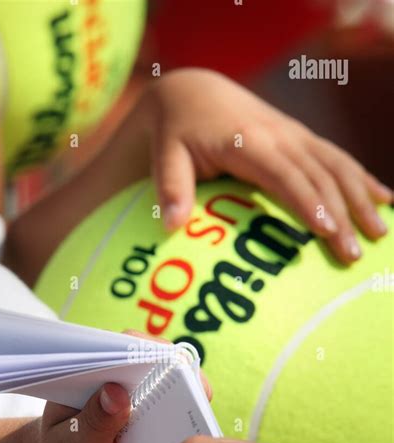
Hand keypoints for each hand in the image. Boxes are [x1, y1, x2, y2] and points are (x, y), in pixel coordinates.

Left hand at [143, 68, 391, 263]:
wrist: (194, 94)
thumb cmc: (176, 133)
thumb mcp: (165, 156)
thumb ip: (169, 187)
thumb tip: (171, 224)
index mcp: (249, 142)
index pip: (285, 175)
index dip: (308, 202)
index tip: (327, 230)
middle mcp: (280, 136)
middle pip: (318, 176)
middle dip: (341, 214)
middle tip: (354, 254)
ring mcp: (295, 135)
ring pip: (337, 165)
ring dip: (361, 198)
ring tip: (380, 233)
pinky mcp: (302, 139)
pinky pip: (337, 158)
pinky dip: (362, 179)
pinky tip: (384, 199)